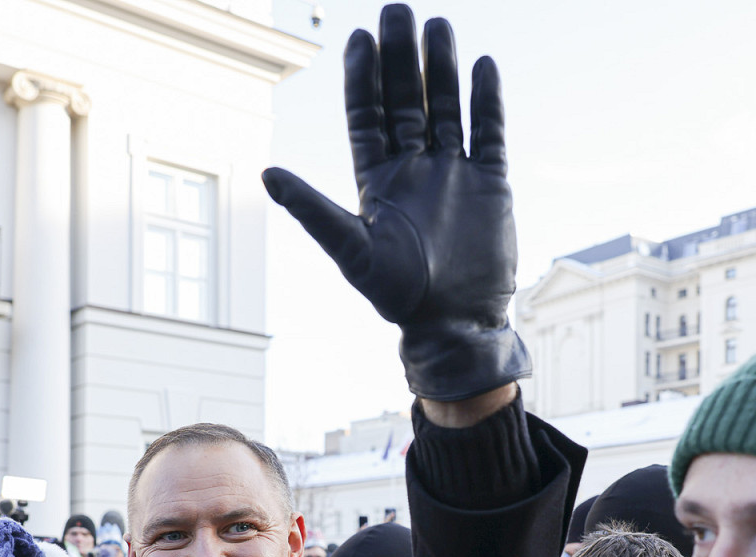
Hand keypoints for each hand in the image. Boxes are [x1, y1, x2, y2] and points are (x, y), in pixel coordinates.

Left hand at [262, 4, 527, 402]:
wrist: (457, 326)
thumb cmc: (398, 297)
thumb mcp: (352, 251)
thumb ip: (313, 210)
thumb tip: (265, 173)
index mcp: (376, 181)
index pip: (366, 115)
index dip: (362, 77)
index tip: (359, 36)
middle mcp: (412, 170)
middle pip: (404, 100)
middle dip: (400, 57)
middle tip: (397, 10)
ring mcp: (452, 174)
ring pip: (445, 108)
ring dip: (441, 69)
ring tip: (438, 26)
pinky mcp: (490, 184)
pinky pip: (487, 132)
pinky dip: (486, 101)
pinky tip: (482, 66)